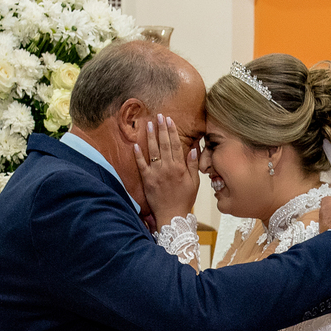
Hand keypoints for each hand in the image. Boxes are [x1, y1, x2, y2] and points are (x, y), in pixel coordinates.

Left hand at [134, 113, 199, 227]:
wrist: (172, 215)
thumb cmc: (184, 199)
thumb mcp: (194, 183)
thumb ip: (192, 165)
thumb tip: (193, 149)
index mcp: (180, 167)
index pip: (176, 145)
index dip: (172, 131)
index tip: (170, 121)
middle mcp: (167, 167)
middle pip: (164, 144)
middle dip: (162, 129)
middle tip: (159, 116)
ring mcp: (156, 172)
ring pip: (153, 150)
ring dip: (150, 136)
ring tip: (149, 124)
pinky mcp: (147, 179)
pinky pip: (141, 164)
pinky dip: (138, 154)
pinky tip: (136, 144)